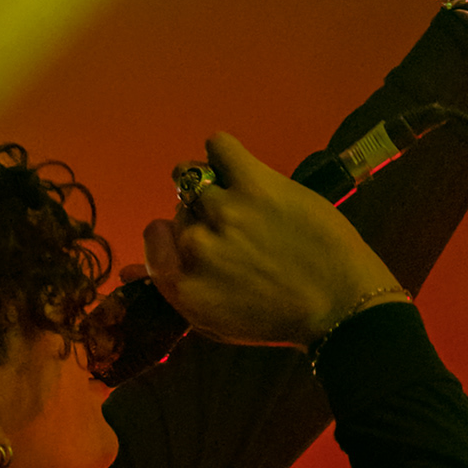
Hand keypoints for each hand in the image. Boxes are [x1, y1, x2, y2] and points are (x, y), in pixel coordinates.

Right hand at [136, 129, 404, 351]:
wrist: (341, 305)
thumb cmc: (279, 321)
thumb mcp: (215, 319)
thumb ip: (172, 287)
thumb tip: (126, 269)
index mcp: (180, 283)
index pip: (155, 236)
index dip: (175, 236)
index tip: (202, 242)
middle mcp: (194, 246)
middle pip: (183, 210)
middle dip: (204, 217)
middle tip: (242, 234)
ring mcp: (224, 211)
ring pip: (200, 183)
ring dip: (219, 189)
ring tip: (251, 205)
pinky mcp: (254, 182)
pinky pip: (220, 146)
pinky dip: (223, 150)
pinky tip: (238, 165)